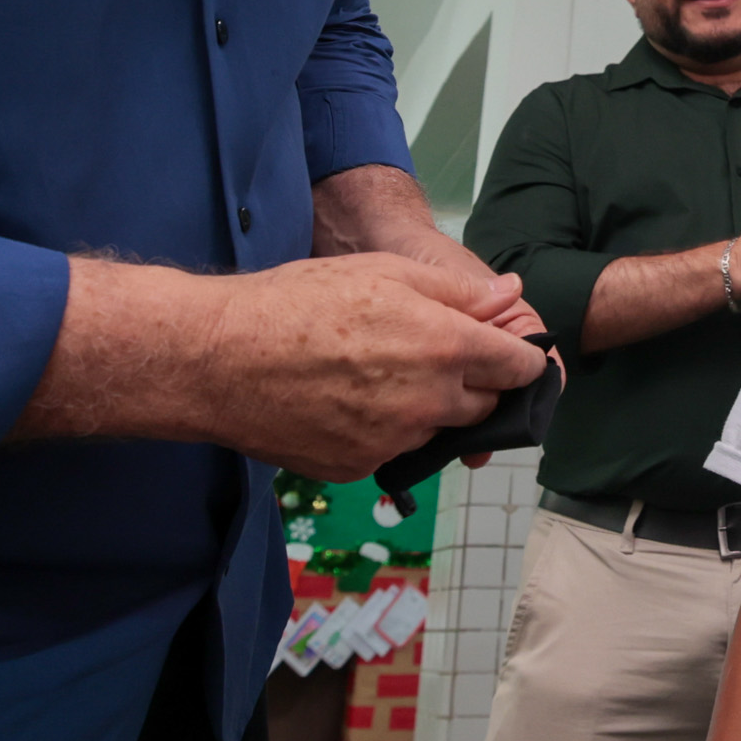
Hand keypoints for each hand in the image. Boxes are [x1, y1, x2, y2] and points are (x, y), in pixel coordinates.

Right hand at [27, 251, 548, 474]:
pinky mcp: (360, 468)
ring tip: (375, 373)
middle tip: (432, 355)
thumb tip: (511, 296)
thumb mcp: (385, 272)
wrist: (220, 359)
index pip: (519, 367)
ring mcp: (395, 442)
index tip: (511, 352)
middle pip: (484, 404)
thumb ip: (458, 291)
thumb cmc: (298, 301)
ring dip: (427, 408)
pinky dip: (383, 430)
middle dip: (474, 383)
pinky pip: (392, 450)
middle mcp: (429, 402)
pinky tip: (345, 400)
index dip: (520, 357)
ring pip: (436, 429)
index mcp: (445, 347)